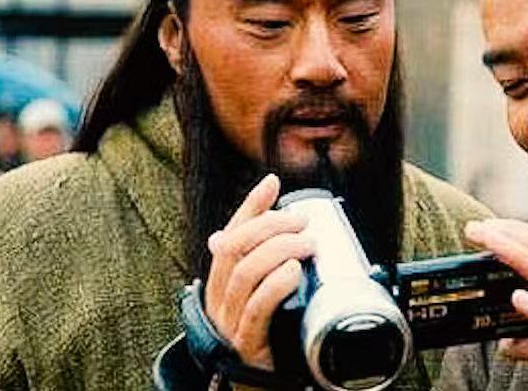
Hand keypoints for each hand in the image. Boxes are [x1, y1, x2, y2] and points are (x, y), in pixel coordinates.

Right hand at [204, 174, 314, 370]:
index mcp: (223, 284)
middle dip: (270, 226)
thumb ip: (275, 270)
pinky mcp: (245, 345)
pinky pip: (256, 309)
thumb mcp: (268, 300)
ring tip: (307, 243)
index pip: (231, 234)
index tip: (272, 182)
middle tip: (302, 221)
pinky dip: (276, 285)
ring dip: (278, 250)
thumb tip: (291, 234)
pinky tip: (294, 272)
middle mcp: (220, 299)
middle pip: (235, 248)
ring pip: (245, 273)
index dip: (250, 207)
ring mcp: (229, 322)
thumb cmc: (267, 342)